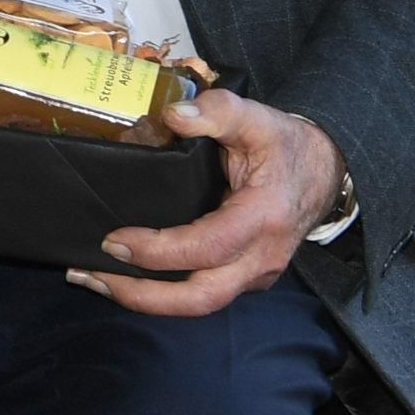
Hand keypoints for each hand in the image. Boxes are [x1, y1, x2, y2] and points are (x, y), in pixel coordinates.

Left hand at [76, 88, 345, 314]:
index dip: (159, 250)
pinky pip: (202, 292)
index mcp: (263, 218)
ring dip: (145, 299)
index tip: (112, 240)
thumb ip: (218, 110)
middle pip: (201, 297)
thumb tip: (174, 116)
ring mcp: (255, 272)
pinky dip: (162, 292)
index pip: (208, 247)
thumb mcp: (256, 117)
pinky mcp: (245, 276)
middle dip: (141, 295)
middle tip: (88, 273)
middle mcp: (262, 257)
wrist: (325, 170)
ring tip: (92, 279)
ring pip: (200, 303)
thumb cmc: (285, 145)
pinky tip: (125, 276)